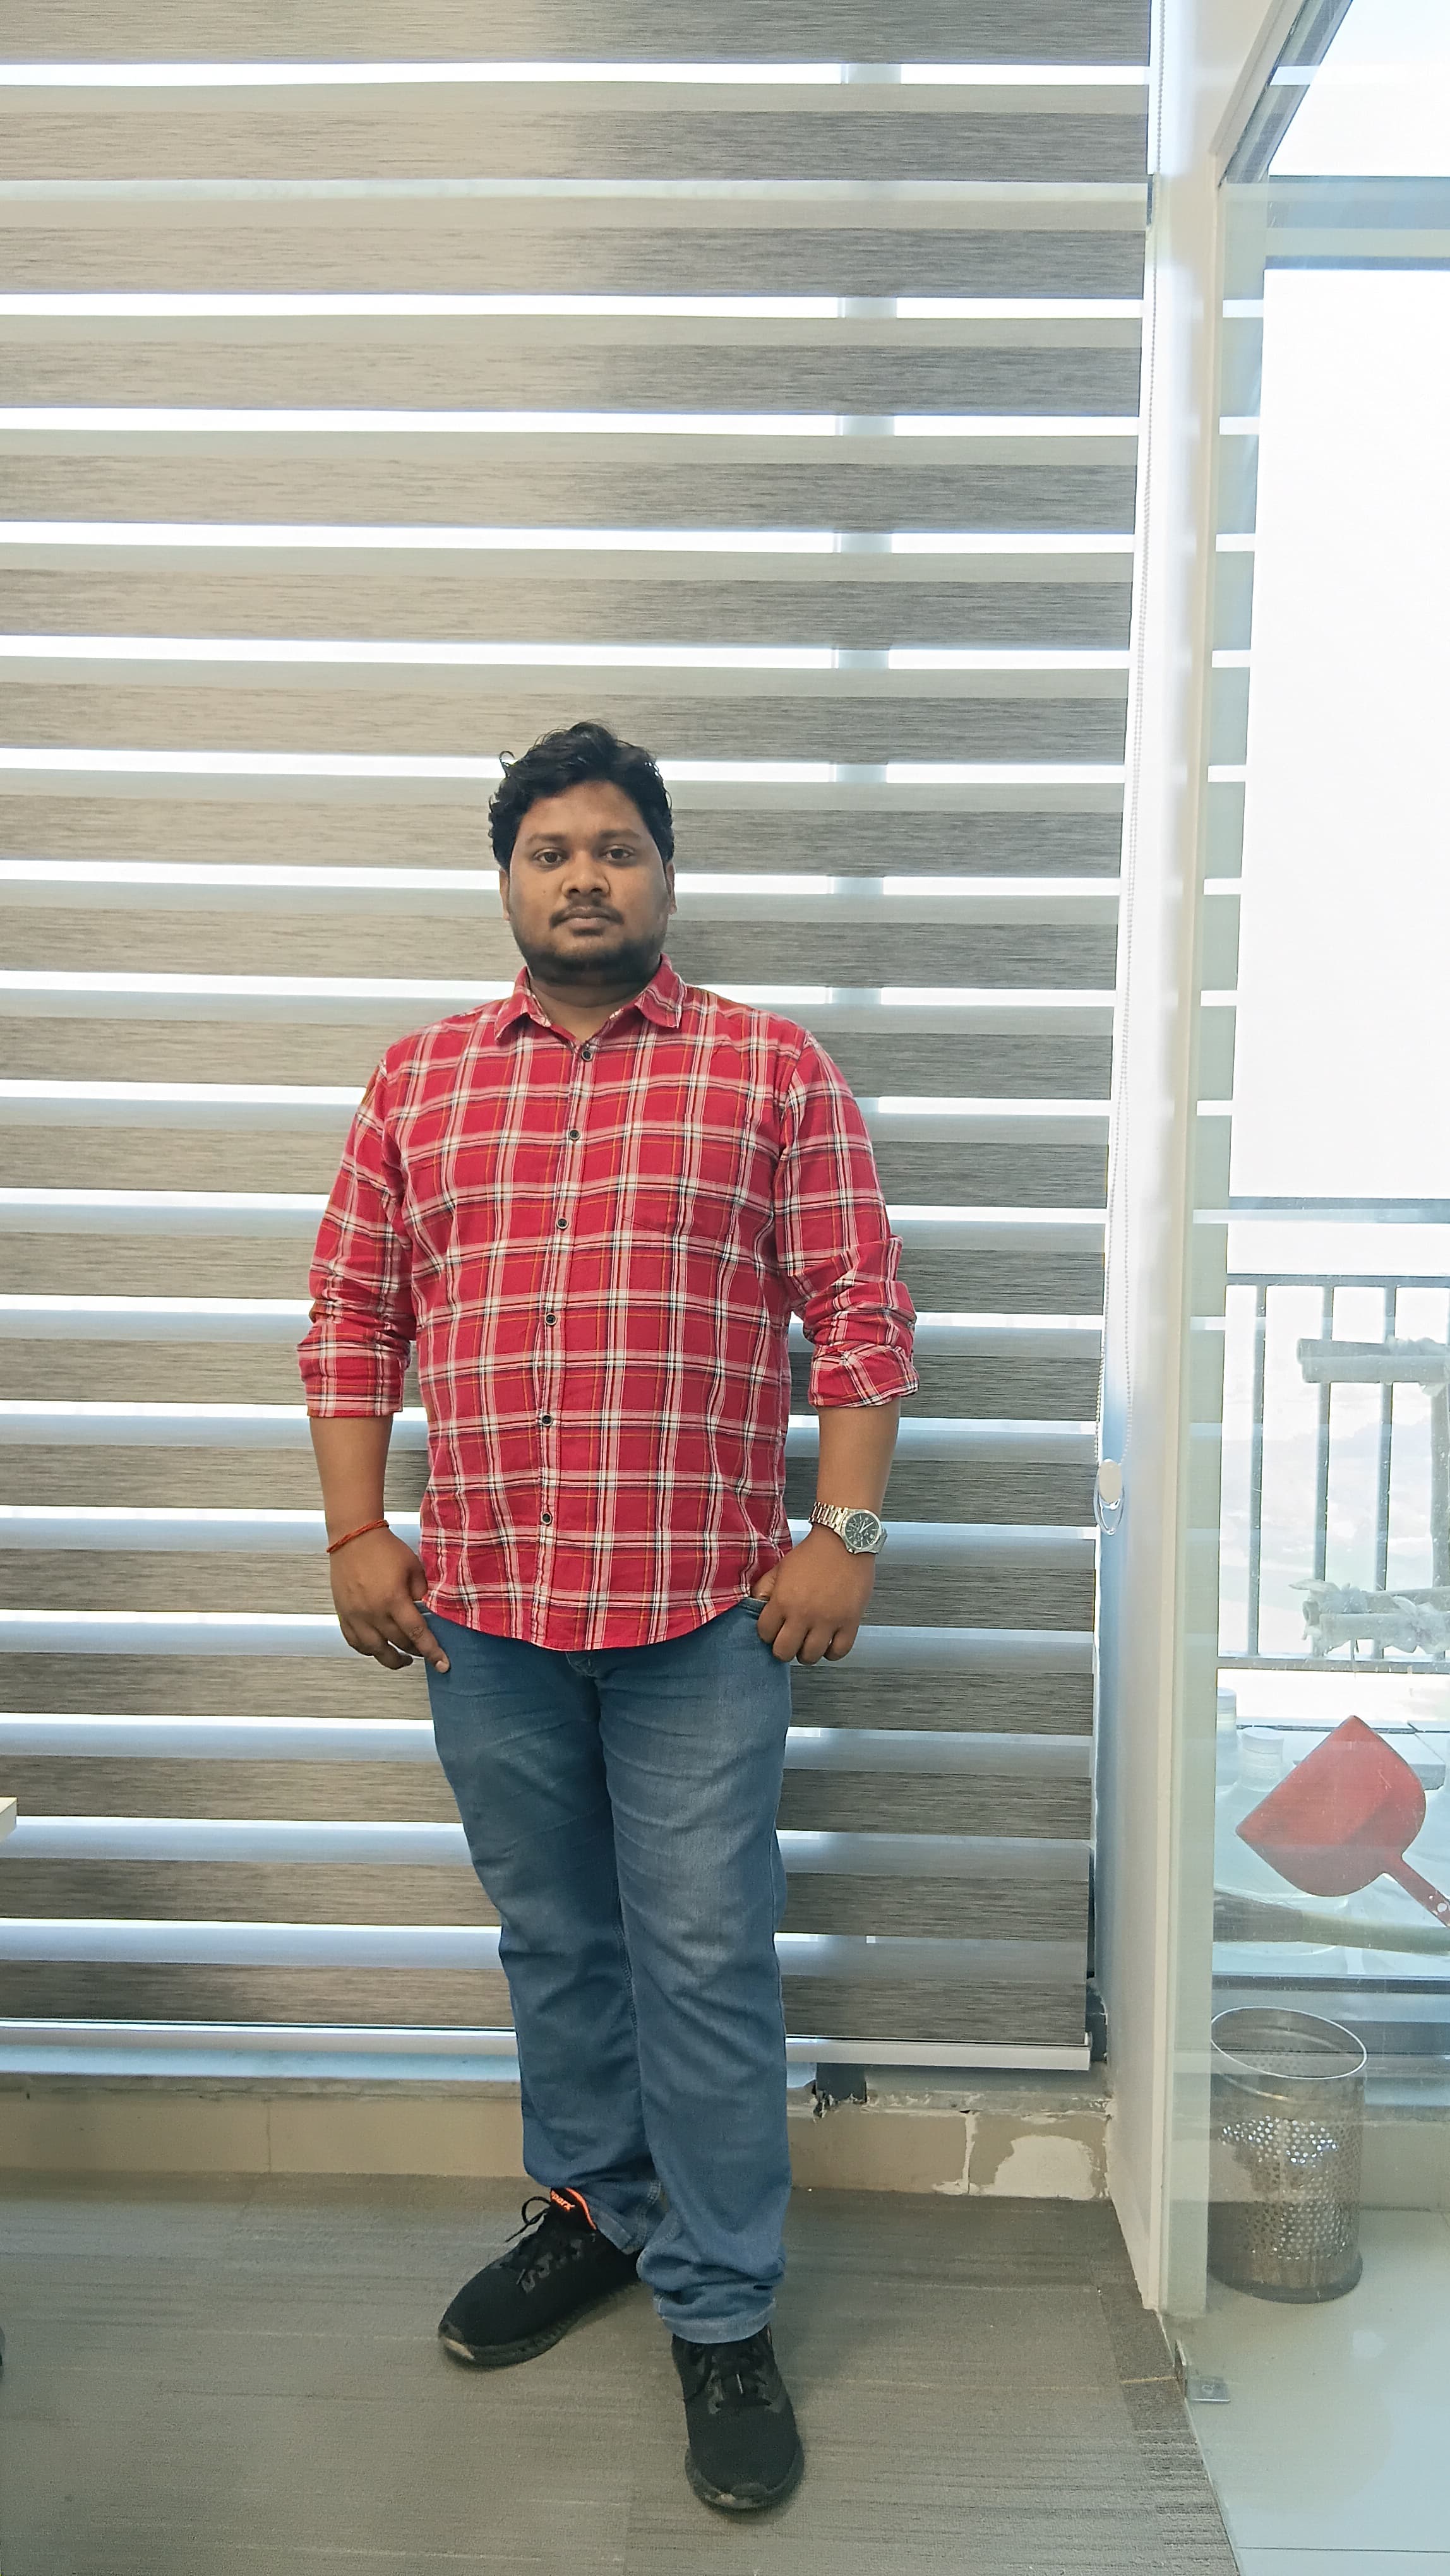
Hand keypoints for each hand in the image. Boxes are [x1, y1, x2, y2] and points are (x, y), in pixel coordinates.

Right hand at [327, 1526, 449, 1672]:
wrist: (353, 1537)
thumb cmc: (385, 1549)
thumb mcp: (414, 1567)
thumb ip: (422, 1591)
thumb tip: (426, 1611)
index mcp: (393, 1600)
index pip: (417, 1634)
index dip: (432, 1652)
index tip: (442, 1665)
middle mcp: (373, 1612)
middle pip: (398, 1644)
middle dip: (415, 1653)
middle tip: (425, 1654)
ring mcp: (356, 1616)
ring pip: (374, 1650)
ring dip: (391, 1659)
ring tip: (402, 1659)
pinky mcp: (343, 1615)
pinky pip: (355, 1642)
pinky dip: (368, 1650)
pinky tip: (378, 1649)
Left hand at [750, 1528, 875, 1664]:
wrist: (845, 1540)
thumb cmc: (814, 1553)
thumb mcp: (780, 1568)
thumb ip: (764, 1589)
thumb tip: (755, 1607)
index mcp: (783, 1600)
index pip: (765, 1634)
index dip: (768, 1633)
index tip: (774, 1630)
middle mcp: (803, 1614)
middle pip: (784, 1652)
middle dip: (783, 1649)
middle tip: (789, 1641)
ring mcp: (828, 1620)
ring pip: (810, 1656)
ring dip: (806, 1653)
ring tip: (808, 1644)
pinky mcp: (850, 1622)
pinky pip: (838, 1652)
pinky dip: (832, 1653)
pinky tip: (828, 1644)